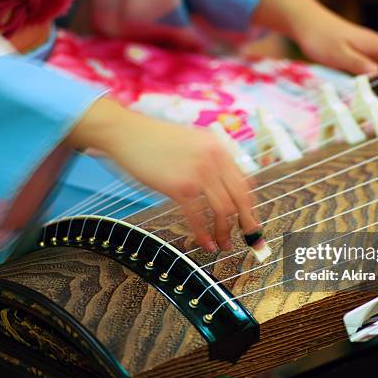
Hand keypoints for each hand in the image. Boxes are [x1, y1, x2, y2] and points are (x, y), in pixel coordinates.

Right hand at [66, 97, 258, 251]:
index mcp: (219, 148)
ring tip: (223, 244)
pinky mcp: (179, 187)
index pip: (245, 183)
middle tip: (250, 238)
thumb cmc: (155, 139)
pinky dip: (204, 234)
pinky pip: (198, 217)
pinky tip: (205, 243)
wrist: (128, 133)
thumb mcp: (193, 142)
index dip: (250, 206)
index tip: (250, 220)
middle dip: (247, 223)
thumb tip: (224, 187)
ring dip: (225, 232)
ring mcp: (198, 173)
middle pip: (240, 198)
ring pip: (223, 210)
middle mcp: (214, 159)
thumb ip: (211, 160)